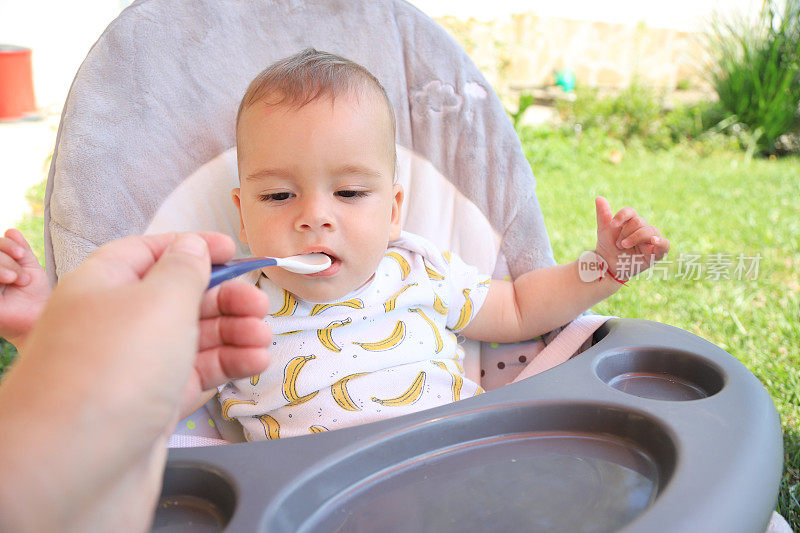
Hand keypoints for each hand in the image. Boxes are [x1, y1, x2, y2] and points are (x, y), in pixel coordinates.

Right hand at [0, 229, 50, 347]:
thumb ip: (20, 250)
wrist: (42, 317)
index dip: (5, 244)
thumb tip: (11, 231)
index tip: (22, 253)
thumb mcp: (29, 269)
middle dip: (6, 258)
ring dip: (3, 264)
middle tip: (21, 275)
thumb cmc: (36, 296)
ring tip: (17, 279)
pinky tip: (8, 279)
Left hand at [0, 232, 270, 531]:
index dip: (194, 247)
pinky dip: (227, 365)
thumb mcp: (159, 302)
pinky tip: (254, 362)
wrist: (73, 469)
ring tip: (263, 339)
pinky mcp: (151, 406)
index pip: (150, 252)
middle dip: (225, 298)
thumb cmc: (115, 369)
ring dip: (233, 334)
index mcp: (103, 284)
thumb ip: (186, 269)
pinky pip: (194, 374)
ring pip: (192, 338)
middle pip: (179, 297)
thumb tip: (193, 246)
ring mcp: (133, 367)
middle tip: (261, 306)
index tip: (236, 251)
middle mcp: (115, 323)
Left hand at [594, 197, 669, 279]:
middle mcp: (643, 228)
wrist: (608, 266)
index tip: (612, 224)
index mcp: (631, 221)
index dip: (622, 216)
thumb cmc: (608, 247)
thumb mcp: (604, 231)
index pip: (630, 212)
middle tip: (617, 244)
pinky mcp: (657, 253)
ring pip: (650, 230)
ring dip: (635, 237)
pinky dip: (661, 242)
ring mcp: (651, 240)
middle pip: (638, 222)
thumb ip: (603, 215)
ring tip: (624, 246)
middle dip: (625, 232)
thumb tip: (599, 198)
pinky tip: (654, 241)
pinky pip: (665, 244)